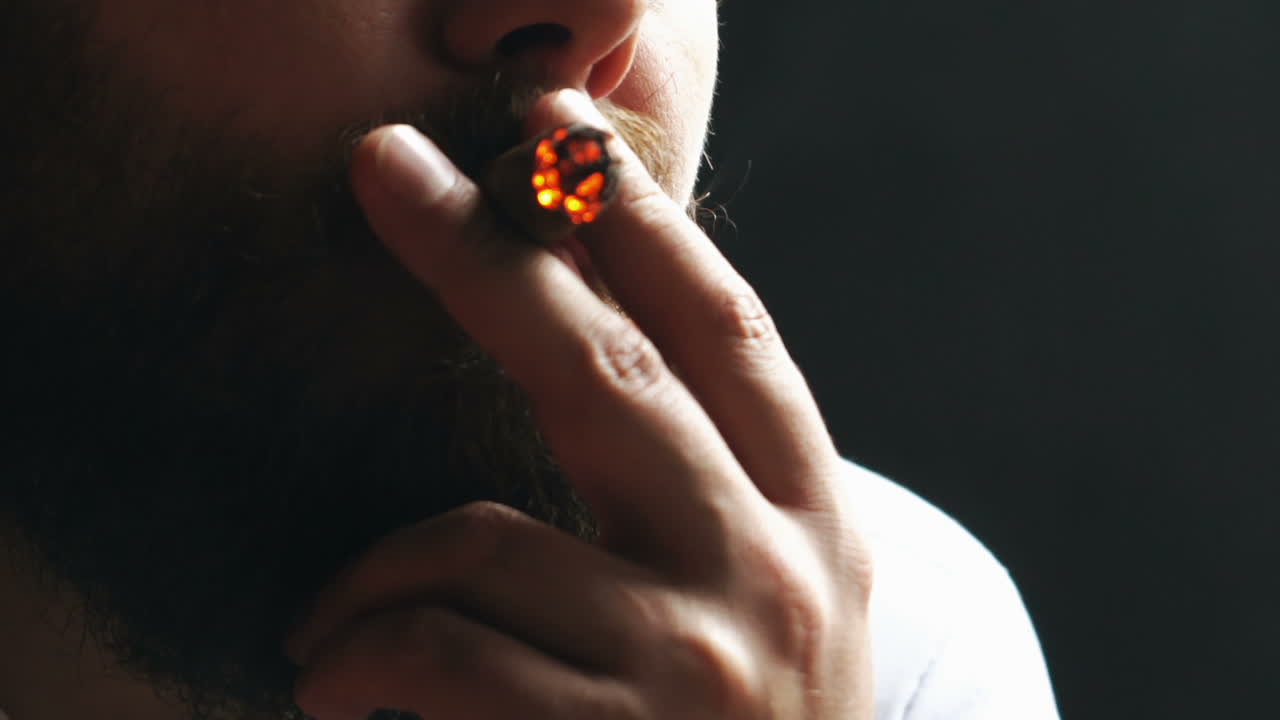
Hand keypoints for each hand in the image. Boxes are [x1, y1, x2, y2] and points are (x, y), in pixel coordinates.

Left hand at [284, 89, 873, 718]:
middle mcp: (772, 572)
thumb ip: (707, 490)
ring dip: (375, 572)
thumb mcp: (766, 601)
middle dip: (490, 255)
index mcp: (811, 518)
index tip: (561, 130)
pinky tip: (340, 687)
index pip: (726, 332)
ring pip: (487, 536)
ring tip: (327, 627)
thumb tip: (585, 336)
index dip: (642, 220)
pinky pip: (442, 653)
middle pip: (612, 370)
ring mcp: (702, 665)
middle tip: (384, 169)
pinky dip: (365, 656)